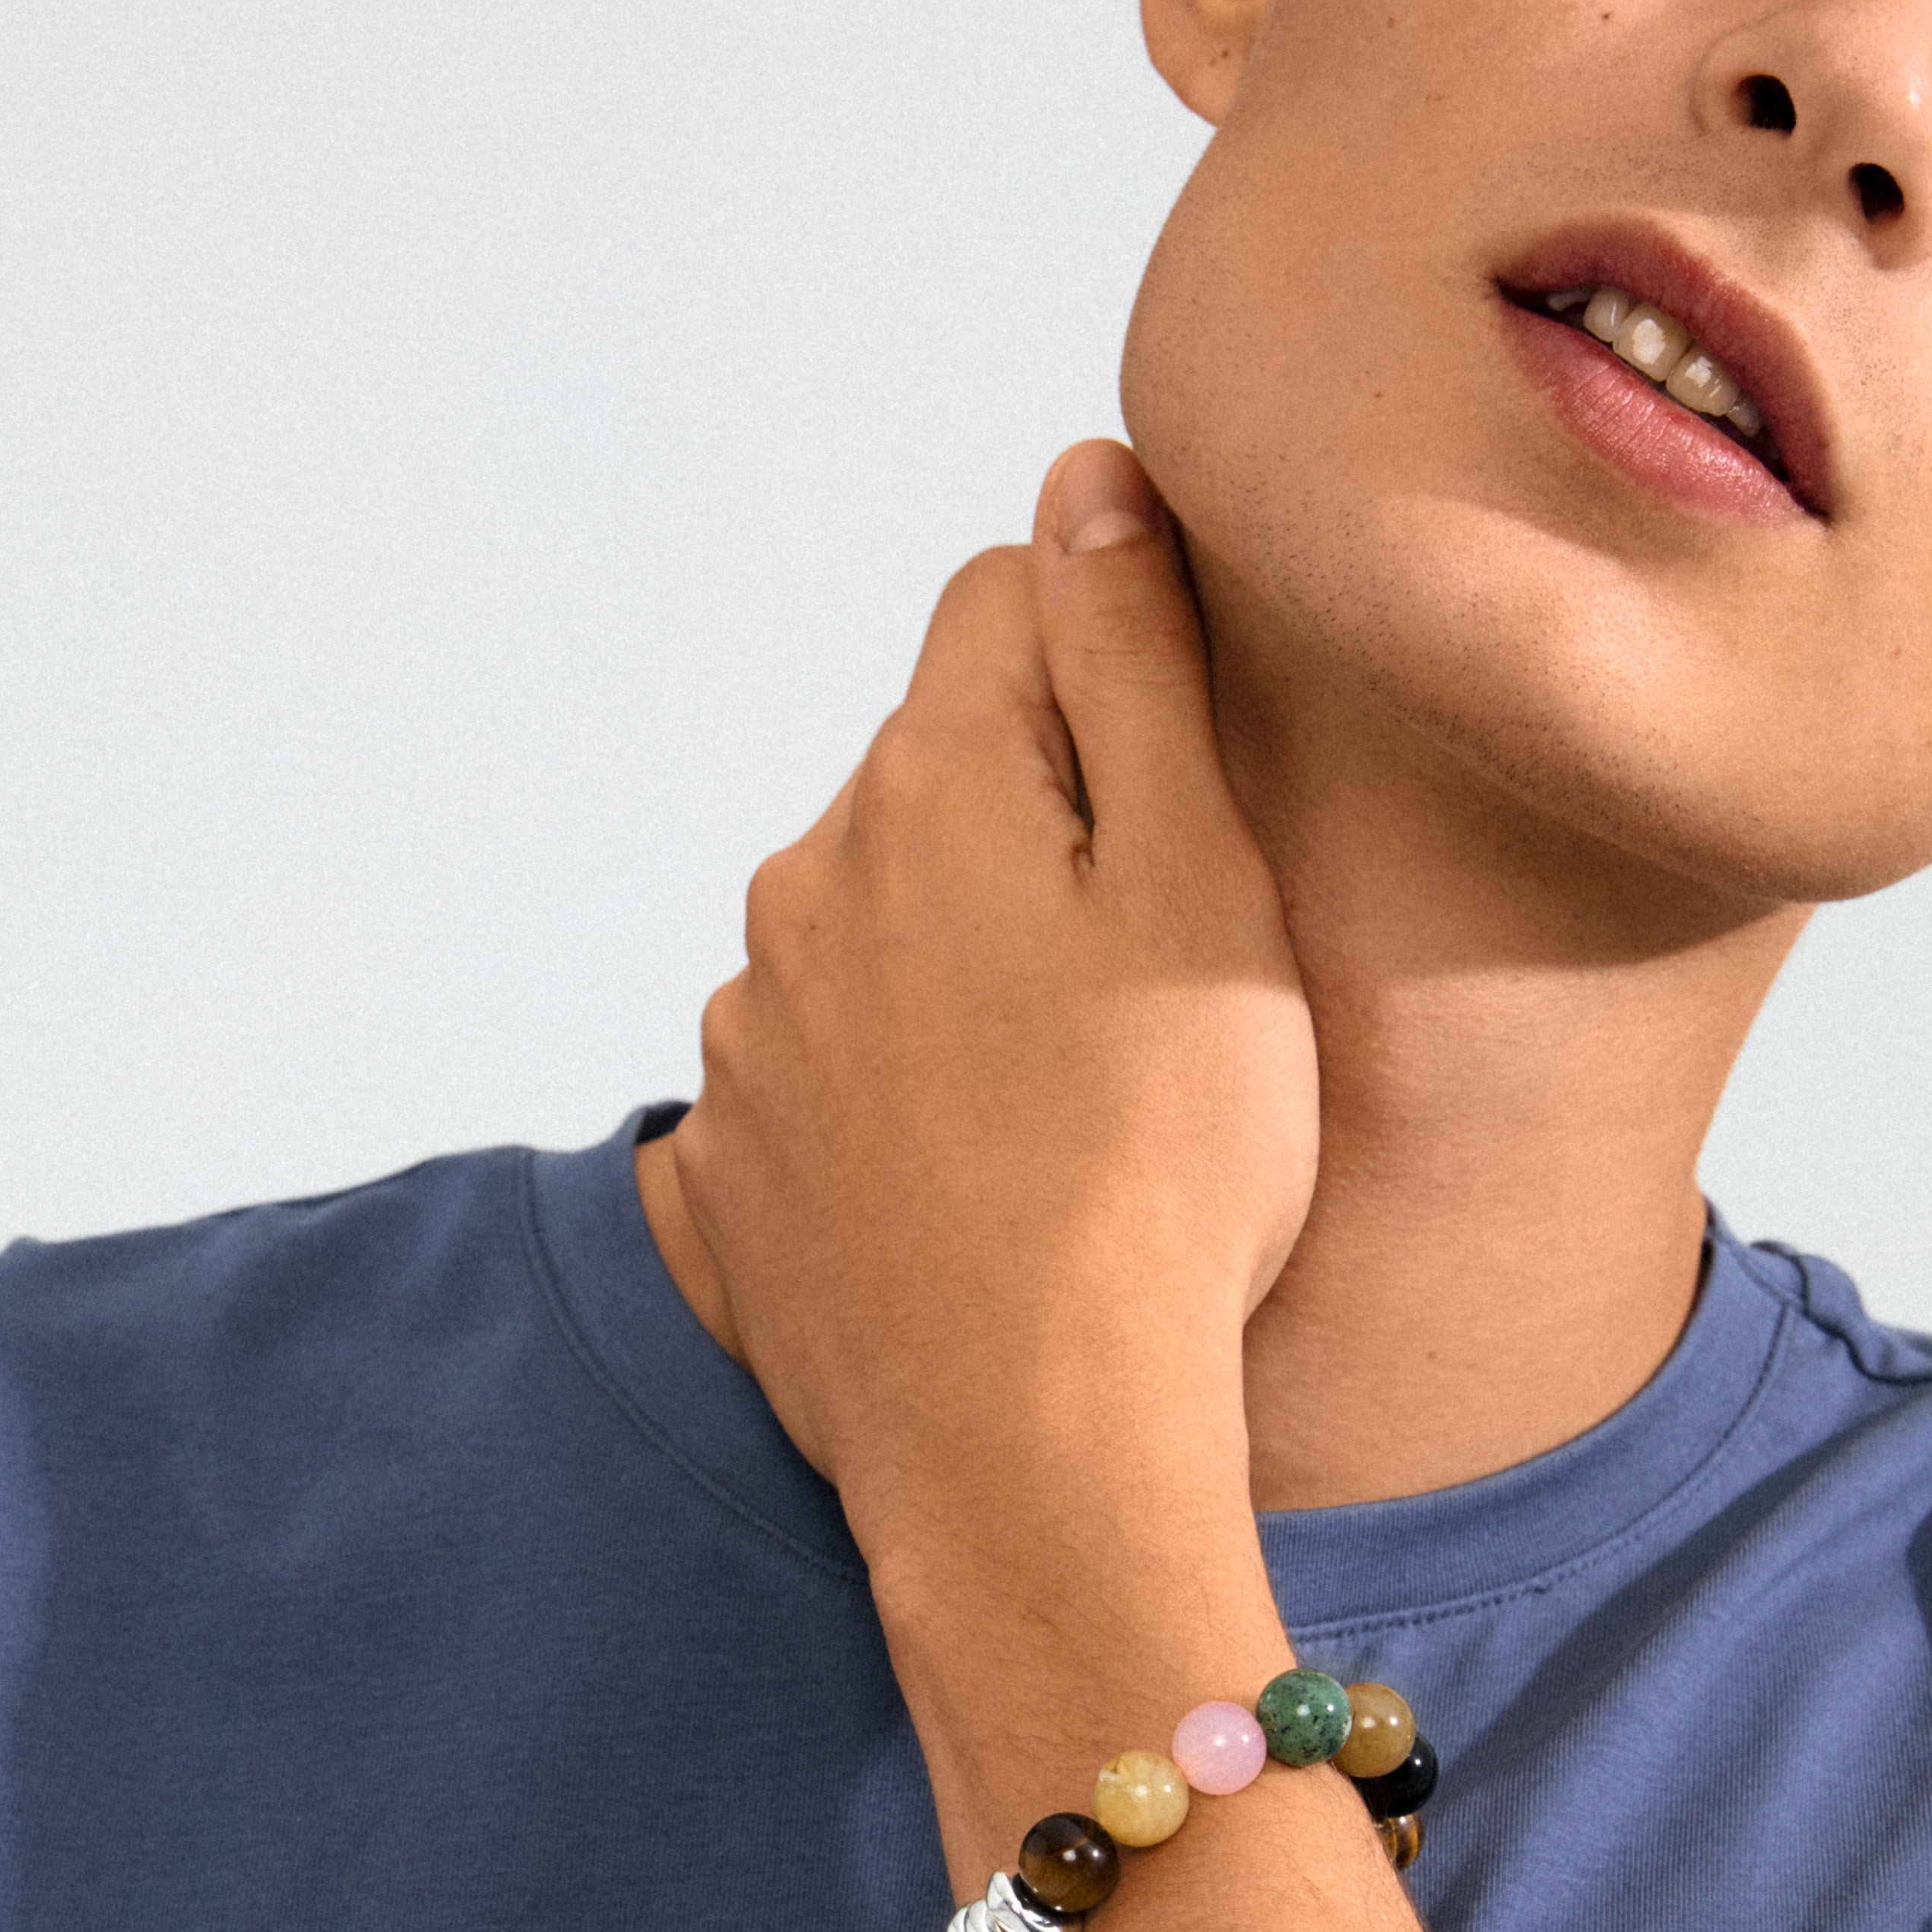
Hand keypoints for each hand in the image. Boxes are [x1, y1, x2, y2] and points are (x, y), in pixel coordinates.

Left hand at [666, 441, 1317, 1600]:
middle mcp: (802, 888)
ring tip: (1063, 1103)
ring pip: (871, 930)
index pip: (1006, 604)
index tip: (1179, 791)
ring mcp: (748, 1040)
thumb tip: (1084, 482)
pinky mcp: (729, 1170)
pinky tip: (975, 1181)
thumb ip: (1135, 661)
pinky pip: (818, 1074)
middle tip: (1149, 980)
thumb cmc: (1163, 1171)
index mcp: (925, 792)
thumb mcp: (1203, 883)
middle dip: (1032, 827)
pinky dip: (891, 1096)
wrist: (1033, 1449)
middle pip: (933, 778)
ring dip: (955, 966)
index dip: (1112, 663)